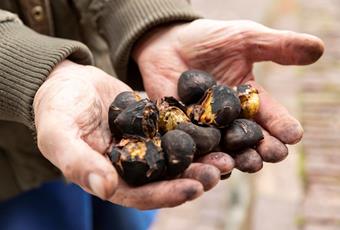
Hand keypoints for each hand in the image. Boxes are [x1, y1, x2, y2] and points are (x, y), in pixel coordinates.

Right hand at [33, 60, 219, 209]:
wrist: (68, 81)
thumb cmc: (57, 108)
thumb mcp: (59, 134)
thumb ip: (78, 162)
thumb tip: (105, 189)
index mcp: (110, 178)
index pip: (142, 194)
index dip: (168, 193)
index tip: (195, 188)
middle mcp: (132, 167)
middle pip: (167, 178)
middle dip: (195, 177)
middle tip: (221, 170)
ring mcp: (145, 146)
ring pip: (178, 158)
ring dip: (202, 158)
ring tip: (227, 154)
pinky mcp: (155, 126)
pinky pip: (178, 132)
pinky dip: (197, 134)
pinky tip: (217, 130)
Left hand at [133, 19, 323, 168]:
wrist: (169, 44)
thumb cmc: (209, 39)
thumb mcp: (245, 39)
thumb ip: (276, 46)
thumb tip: (318, 48)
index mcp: (250, 102)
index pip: (270, 117)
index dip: (282, 126)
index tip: (293, 135)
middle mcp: (230, 121)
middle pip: (249, 140)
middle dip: (262, 149)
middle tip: (272, 154)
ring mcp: (206, 129)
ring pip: (223, 150)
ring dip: (235, 159)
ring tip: (243, 163)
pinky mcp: (181, 133)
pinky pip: (191, 149)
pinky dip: (199, 157)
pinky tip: (206, 163)